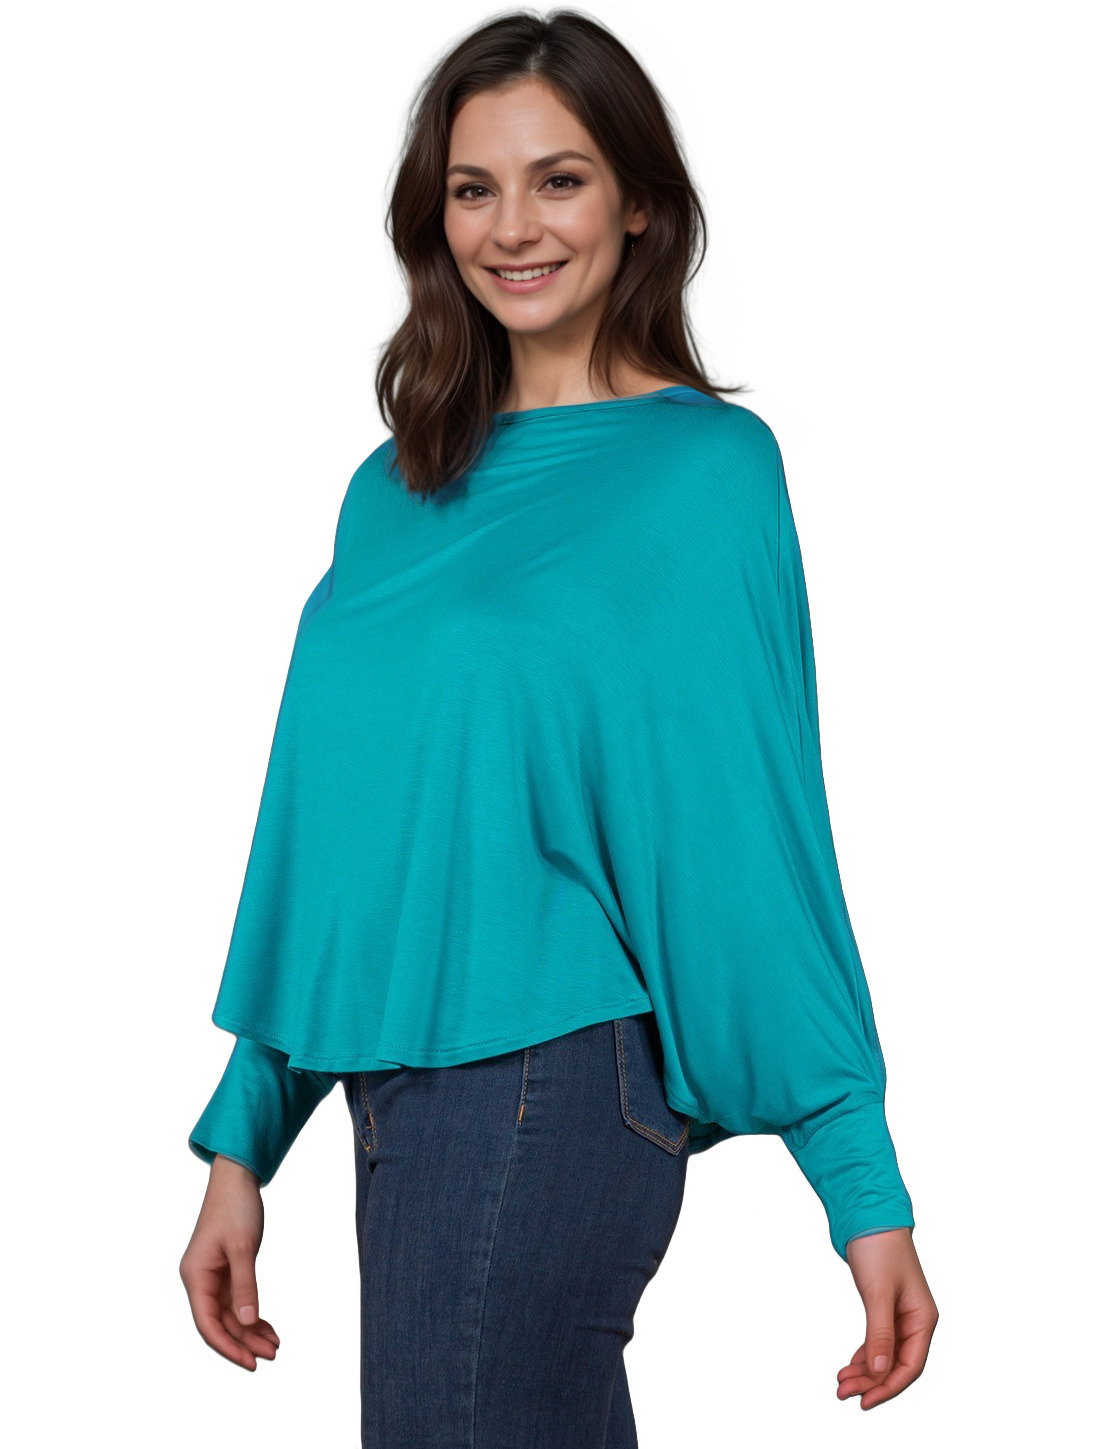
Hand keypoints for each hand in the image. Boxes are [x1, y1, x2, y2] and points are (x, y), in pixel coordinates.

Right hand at [179, 1154, 279, 1370]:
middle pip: (220, 1323)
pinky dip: (252, 1315)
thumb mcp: (243, 1247)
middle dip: (244, 1342)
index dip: (228, 1346)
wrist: (237, 1178)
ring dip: (251, 1331)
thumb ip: (245, 1286)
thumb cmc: (235, 1207)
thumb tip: (247, 1323)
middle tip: (271, 1356)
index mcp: (196, 1276)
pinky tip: (268, 1328)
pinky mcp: (226, 1271)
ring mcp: (213, 1276)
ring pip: (230, 1315)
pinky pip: (237, 1301)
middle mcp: (201, 1280)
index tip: (250, 1362)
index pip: (208, 1323)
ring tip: (275, 1346)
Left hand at [838, 1227, 937, 1408]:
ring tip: (841, 1383)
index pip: (910, 1366)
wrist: (869, 1214)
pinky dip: (864, 1356)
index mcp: (923, 1318)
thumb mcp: (877, 1293)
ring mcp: (901, 1315)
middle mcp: (915, 1320)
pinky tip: (850, 1366)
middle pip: (896, 1365)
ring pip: (885, 1355)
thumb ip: (879, 1334)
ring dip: (865, 1372)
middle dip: (871, 1382)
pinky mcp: (886, 1308)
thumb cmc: (878, 1248)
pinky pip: (878, 1342)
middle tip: (843, 1392)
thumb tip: (879, 1372)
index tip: (864, 1402)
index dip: (888, 1388)